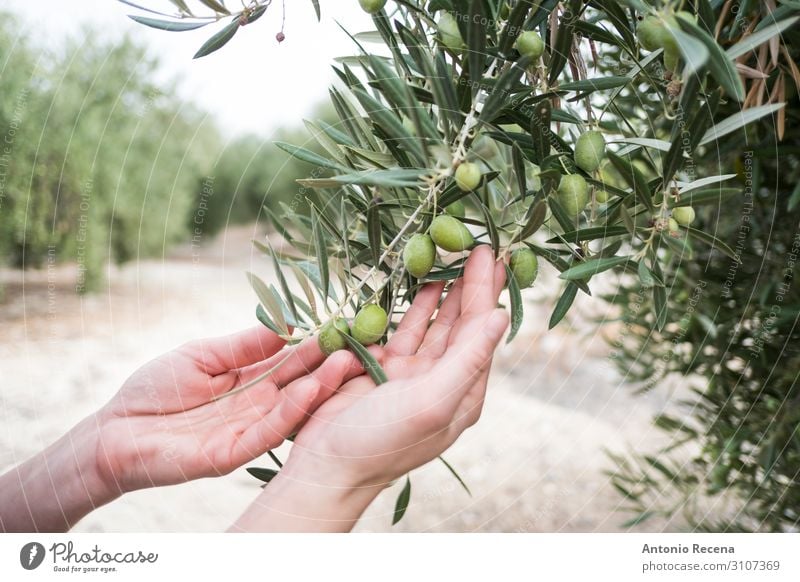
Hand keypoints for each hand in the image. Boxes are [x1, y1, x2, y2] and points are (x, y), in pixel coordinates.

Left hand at [93, 326, 357, 493]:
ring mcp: (247, 432)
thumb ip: (242, 346)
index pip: (291, 363)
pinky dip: (289, 413)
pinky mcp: (232, 454)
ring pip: (291, 410)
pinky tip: (307, 392)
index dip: (316, 347)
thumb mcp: (202, 356)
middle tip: (360, 347)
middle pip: (300, 385)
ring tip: (344, 365)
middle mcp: (256, 407)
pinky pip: (266, 434)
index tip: (344, 327)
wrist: (114, 431)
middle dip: (329, 366)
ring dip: (319, 389)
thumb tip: (285, 324)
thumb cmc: (155, 389)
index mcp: (250, 381)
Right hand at [233, 246, 508, 530]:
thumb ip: (468, 359)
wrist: (327, 465)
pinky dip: (415, 306)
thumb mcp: (432, 401)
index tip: (493, 256)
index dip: (487, 292)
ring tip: (454, 256)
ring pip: (436, 323)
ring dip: (446, 291)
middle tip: (480, 246)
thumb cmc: (382, 440)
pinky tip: (423, 283)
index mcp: (463, 392)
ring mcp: (413, 374)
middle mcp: (443, 381)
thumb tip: (502, 318)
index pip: (481, 332)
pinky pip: (406, 329)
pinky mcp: (384, 368)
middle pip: (463, 323)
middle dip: (472, 285)